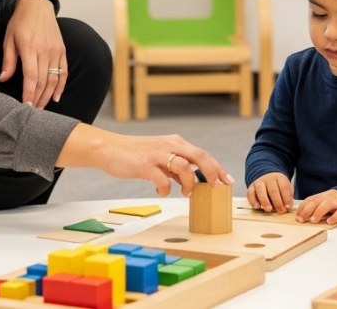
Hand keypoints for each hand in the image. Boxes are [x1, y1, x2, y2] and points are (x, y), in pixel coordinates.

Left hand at [0, 0, 64, 107]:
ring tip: (41, 107)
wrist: (37, 6)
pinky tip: (57, 97)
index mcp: (29, 47)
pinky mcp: (62, 50)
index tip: (25, 106)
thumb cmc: (19, 23)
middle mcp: (45, 50)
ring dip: (48, 95)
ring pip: (54, 79)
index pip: (31, 76)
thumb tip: (3, 79)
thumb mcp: (8, 39)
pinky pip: (63, 71)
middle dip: (38, 98)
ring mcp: (56, 50)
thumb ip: (8, 60)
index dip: (29, 93)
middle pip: (43, 81)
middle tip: (32, 113)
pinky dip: (61, 85)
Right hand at [57, 125, 233, 196]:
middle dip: (212, 172)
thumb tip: (190, 181)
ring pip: (184, 166)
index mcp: (175, 143)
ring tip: (185, 193)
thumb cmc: (135, 155)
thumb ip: (175, 167)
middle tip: (217, 187)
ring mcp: (157, 154)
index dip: (217, 167)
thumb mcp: (160, 157)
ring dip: (189, 183)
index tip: (227, 181)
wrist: (109, 149)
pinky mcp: (144, 165)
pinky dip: (166, 189)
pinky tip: (161, 192)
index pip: (202, 153)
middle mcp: (169, 145)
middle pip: (199, 156)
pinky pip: (162, 180)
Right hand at [246, 173, 292, 213]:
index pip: (284, 187)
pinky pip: (250, 193)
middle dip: (277, 202)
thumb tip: (287, 207)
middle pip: (273, 190)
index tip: (288, 207)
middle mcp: (269, 179)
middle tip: (281, 211)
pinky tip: (257, 206)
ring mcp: (259, 182)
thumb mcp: (285, 188)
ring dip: (265, 201)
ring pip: (261, 190)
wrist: (266, 177)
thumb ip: (287, 197)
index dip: (287, 198)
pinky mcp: (251, 187)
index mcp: (279, 178)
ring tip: (269, 209)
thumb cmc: (278, 187)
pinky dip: (253, 200)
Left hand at [295, 189, 336, 224]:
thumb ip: (310, 208)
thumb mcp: (320, 204)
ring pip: (327, 205)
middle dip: (307, 210)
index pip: (308, 201)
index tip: (297, 218)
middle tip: (302, 220)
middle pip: (315, 202)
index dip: (302, 209)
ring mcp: (336, 203)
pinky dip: (335, 217)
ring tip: (313, 221)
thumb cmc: (330, 203)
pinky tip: (329, 222)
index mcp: (319, 198)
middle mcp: (326, 199)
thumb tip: (299, 217)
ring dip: (318, 212)